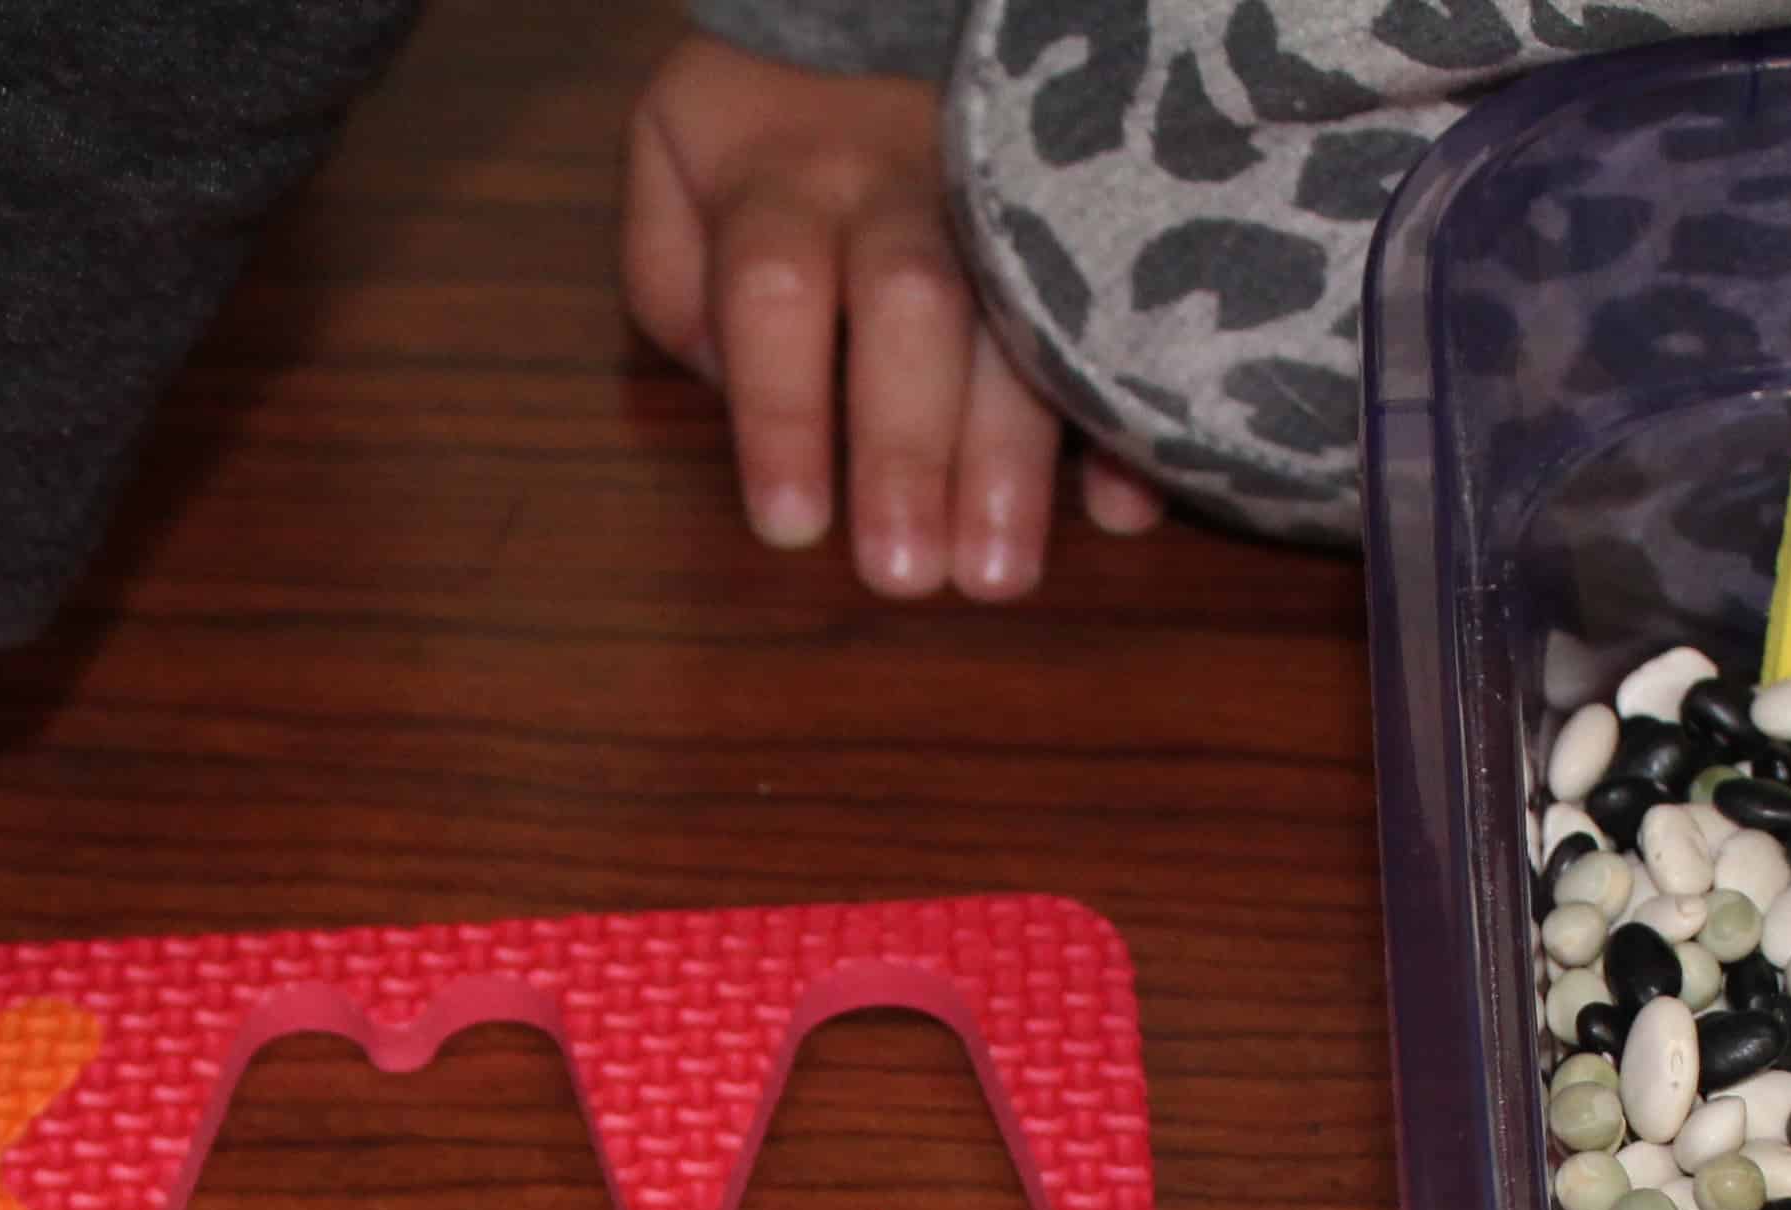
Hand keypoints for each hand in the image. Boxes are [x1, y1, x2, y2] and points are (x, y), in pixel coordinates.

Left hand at [618, 31, 1159, 600]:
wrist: (891, 20)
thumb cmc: (766, 131)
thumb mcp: (672, 154)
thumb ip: (669, 271)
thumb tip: (722, 373)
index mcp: (790, 182)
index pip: (776, 291)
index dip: (783, 409)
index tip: (791, 526)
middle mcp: (903, 190)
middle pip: (910, 305)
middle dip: (909, 445)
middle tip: (906, 574)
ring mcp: (1002, 204)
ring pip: (1014, 317)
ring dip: (1013, 454)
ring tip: (1000, 573)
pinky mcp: (1074, 226)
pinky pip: (1113, 310)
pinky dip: (1120, 410)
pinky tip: (1119, 502)